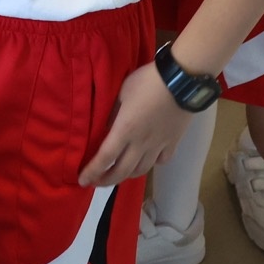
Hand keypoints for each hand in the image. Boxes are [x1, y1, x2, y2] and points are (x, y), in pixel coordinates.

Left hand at [78, 62, 191, 186]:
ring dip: (127, 175)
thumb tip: (107, 128)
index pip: (104, 158)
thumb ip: (113, 113)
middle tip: (96, 182)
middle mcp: (141, 143)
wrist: (181, 81)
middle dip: (107, 181)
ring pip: (142, 169)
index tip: (82, 181)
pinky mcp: (174, 142)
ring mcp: (159, 145)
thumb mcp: (121, 93)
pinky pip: (161, 160)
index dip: (92, 171)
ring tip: (119, 173)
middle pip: (122, 171)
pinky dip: (152, 164)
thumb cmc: (146, 82)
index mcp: (125, 130)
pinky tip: (147, 159)